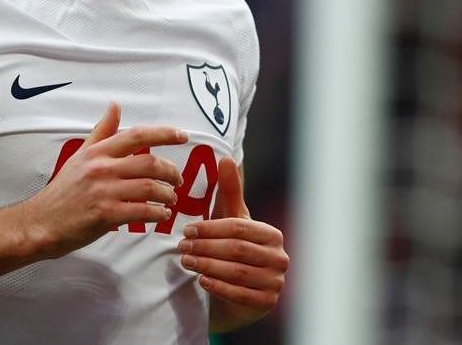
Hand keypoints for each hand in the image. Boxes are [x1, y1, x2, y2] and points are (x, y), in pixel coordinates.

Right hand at [23, 103, 187, 258]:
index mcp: (98, 153)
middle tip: (178, 180)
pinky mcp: (105, 215)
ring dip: (167, 194)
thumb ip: (102, 132)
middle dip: (171, 172)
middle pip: (149, 163)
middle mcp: (101, 168)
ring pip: (149, 187)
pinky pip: (141, 211)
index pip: (137, 135)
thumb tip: (115, 105)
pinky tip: (161, 214)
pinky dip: (157, 213)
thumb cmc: (63, 191)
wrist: (40, 223)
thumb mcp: (80, 156)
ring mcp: (103, 192)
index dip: (164, 134)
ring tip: (171, 199)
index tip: (183, 136)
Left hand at [179, 157, 288, 331]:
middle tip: (181, 247)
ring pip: (236, 272)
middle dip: (206, 247)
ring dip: (207, 266)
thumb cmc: (234, 249)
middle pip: (237, 250)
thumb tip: (225, 158)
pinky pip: (240, 294)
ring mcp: (276, 281)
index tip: (187, 230)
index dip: (211, 228)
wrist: (240, 292)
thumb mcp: (232, 220)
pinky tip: (201, 280)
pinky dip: (218, 287)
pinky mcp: (267, 302)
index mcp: (272, 234)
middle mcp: (279, 257)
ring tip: (185, 261)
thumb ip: (229, 191)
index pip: (239, 228)